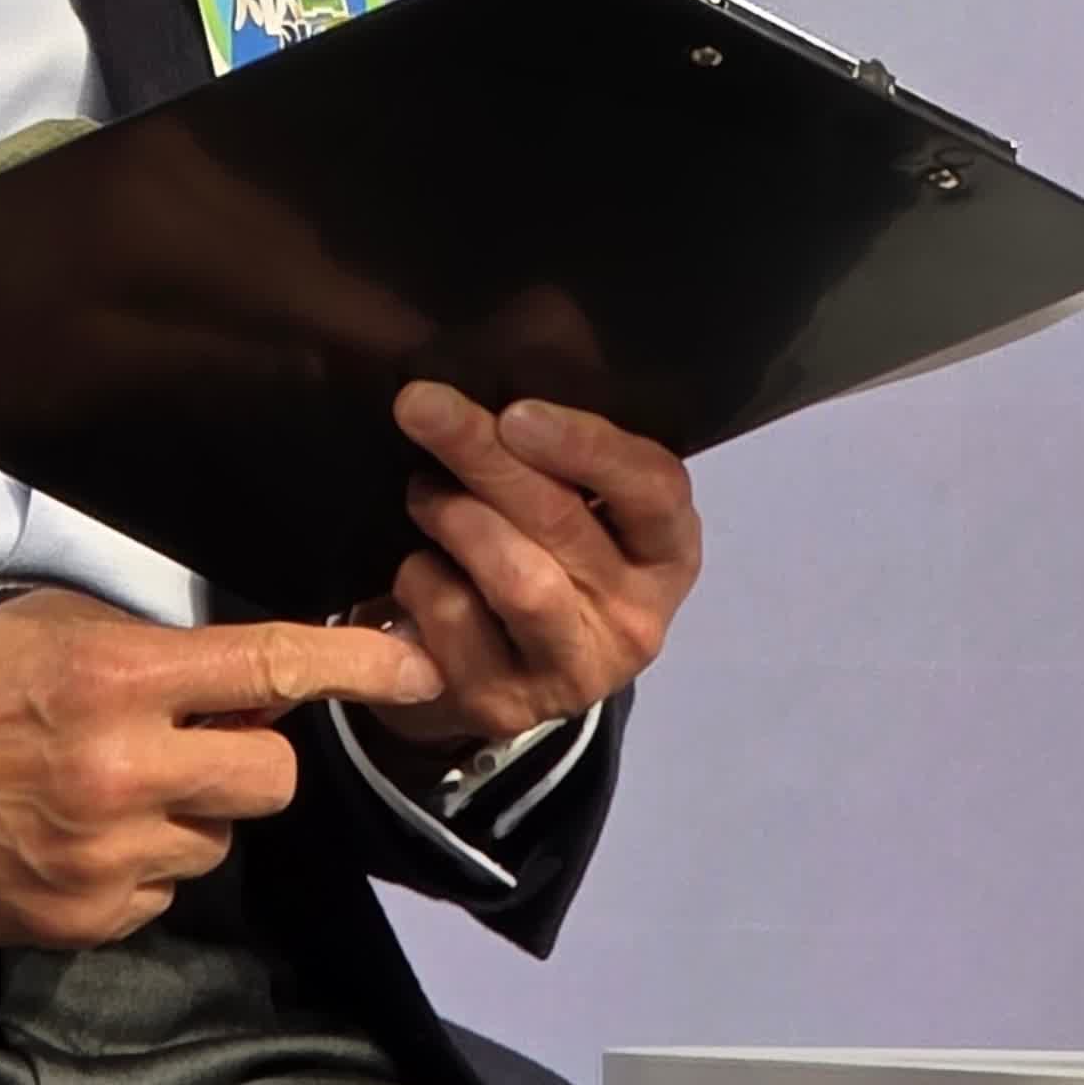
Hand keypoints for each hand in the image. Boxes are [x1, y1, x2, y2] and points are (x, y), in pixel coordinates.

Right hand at [0, 586, 442, 948]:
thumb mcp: (41, 627)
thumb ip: (144, 651)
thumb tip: (231, 673)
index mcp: (112, 679)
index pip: (263, 667)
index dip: (351, 663)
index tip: (411, 664)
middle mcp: (121, 771)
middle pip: (267, 776)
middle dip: (246, 757)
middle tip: (193, 741)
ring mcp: (103, 857)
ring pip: (216, 843)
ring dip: (186, 816)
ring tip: (102, 789)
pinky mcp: (80, 920)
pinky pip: (160, 895)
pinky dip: (137, 868)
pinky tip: (71, 835)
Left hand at [361, 384, 700, 752]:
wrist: (494, 675)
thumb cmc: (541, 556)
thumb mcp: (571, 508)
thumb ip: (555, 457)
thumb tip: (486, 381)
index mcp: (667, 553)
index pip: (654, 491)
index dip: (588, 446)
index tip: (517, 411)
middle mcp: (637, 619)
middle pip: (564, 523)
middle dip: (485, 456)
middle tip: (422, 405)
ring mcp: (574, 670)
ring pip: (517, 578)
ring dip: (454, 516)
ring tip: (421, 492)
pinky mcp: (506, 702)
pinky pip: (455, 620)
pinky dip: (420, 577)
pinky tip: (417, 566)